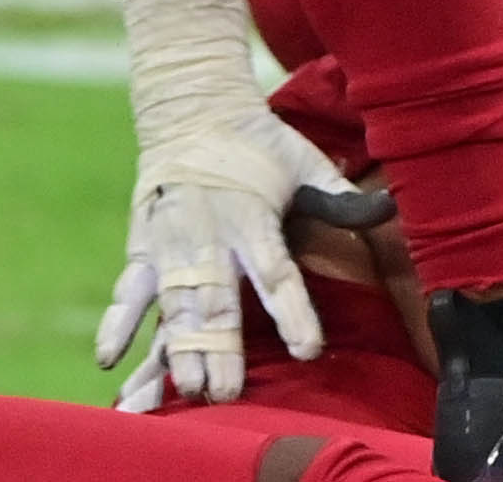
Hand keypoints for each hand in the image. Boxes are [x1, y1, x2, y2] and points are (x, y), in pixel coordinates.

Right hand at [98, 0, 341, 407]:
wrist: (189, 107)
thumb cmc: (258, 141)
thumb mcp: (302, 159)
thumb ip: (340, 194)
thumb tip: (391, 208)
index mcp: (251, 214)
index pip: (276, 271)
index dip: (291, 313)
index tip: (308, 351)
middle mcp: (207, 233)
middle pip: (216, 300)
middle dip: (220, 348)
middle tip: (224, 394)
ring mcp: (170, 242)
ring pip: (174, 303)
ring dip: (177, 347)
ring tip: (183, 389)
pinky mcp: (143, 246)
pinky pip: (129, 290)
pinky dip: (118, 323)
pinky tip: (112, 361)